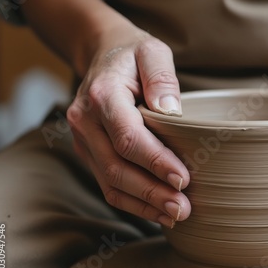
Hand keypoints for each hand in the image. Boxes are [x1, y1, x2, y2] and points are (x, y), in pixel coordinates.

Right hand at [66, 24, 190, 227]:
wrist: (103, 55)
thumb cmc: (132, 54)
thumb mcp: (152, 52)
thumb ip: (162, 77)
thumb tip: (172, 111)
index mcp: (103, 95)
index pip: (128, 137)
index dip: (155, 161)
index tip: (183, 179)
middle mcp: (85, 120)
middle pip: (117, 166)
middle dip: (152, 191)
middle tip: (183, 208)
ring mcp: (84, 140)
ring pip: (110, 182)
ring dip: (143, 203)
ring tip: (175, 215)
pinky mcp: (90, 152)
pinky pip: (107, 184)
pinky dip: (132, 202)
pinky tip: (156, 211)